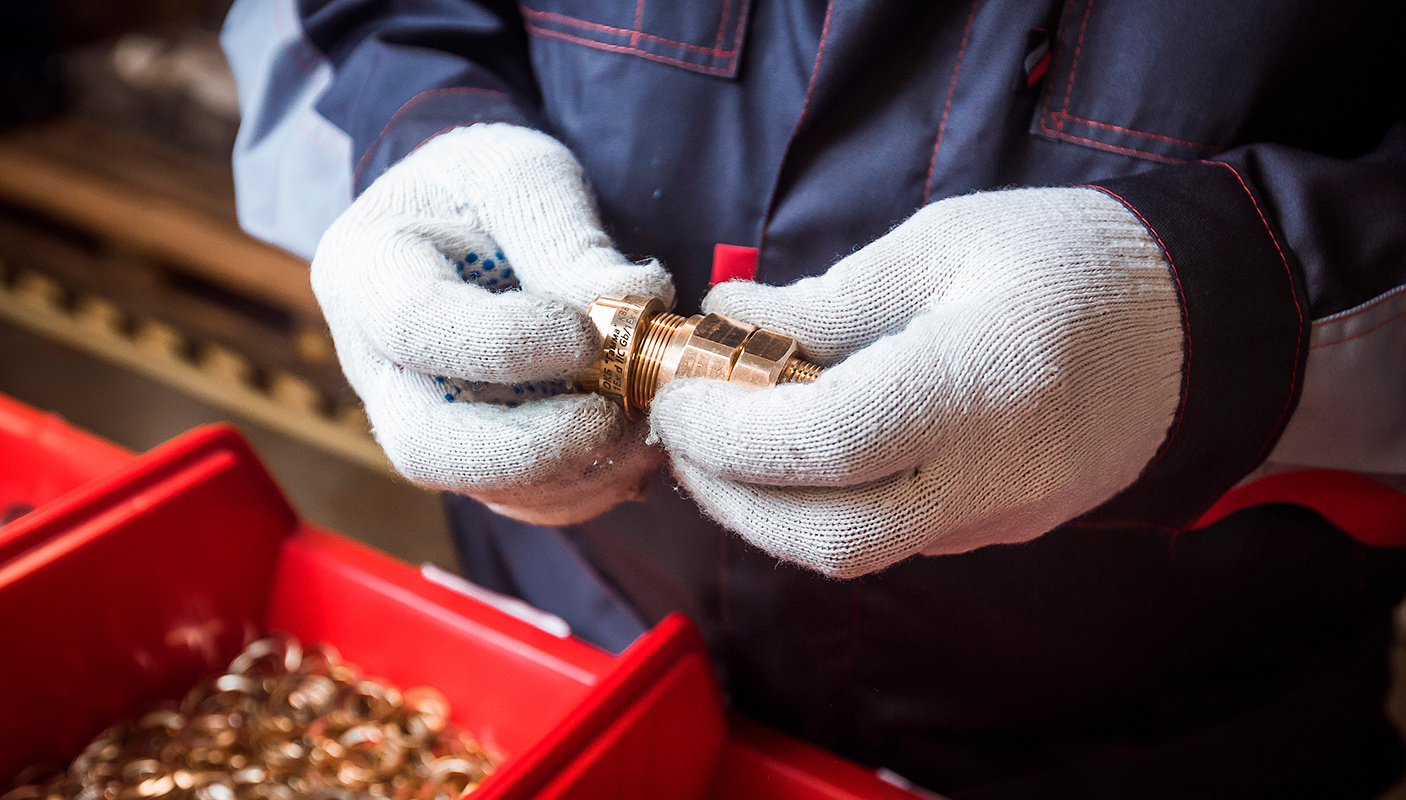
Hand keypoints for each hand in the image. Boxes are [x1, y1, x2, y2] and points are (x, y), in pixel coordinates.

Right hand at [313, 123, 672, 523]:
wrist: (471, 219)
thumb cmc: (486, 187)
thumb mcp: (520, 173)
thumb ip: (565, 233)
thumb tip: (635, 297)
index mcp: (368, 269)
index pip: (416, 325)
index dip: (506, 344)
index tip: (588, 335)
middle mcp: (376, 362)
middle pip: (425, 443)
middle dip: (530, 446)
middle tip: (612, 420)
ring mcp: (417, 418)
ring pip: (475, 487)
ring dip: (571, 473)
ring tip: (643, 432)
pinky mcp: (467, 454)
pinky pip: (515, 499)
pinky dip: (582, 487)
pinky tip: (633, 452)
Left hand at [649, 188, 1183, 576]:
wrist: (1195, 327)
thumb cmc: (1071, 261)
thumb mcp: (944, 245)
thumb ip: (828, 297)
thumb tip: (729, 318)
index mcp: (975, 387)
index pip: (821, 444)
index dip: (728, 431)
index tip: (679, 395)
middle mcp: (988, 476)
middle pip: (825, 537)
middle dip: (729, 496)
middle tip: (683, 434)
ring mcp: (997, 517)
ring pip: (852, 551)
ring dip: (766, 510)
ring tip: (724, 442)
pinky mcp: (997, 529)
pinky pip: (889, 537)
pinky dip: (821, 507)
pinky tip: (796, 452)